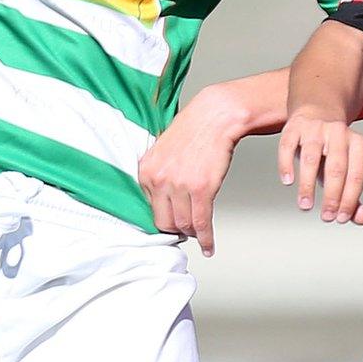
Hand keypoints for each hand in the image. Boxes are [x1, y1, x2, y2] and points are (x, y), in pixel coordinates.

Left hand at [140, 86, 250, 255]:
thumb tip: (164, 202)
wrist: (216, 116)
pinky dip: (206, 239)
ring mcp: (180, 185)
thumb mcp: (163, 152)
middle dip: (177, 229)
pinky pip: (201, 222)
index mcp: (146, 171)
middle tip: (187, 231)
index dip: (164, 220)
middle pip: (165, 222)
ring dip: (193, 233)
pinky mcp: (201, 189)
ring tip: (200, 236)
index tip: (172, 226)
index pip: (151, 210)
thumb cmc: (194, 131)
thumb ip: (159, 176)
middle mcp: (159, 179)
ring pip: (184, 224)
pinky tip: (208, 246)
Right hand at [277, 110, 362, 226]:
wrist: (317, 111)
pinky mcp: (294, 127)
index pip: (356, 175)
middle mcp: (338, 133)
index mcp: (357, 143)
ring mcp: (315, 128)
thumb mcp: (345, 169)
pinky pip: (287, 145)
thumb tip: (361, 218)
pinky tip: (288, 181)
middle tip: (326, 217)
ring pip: (311, 157)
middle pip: (337, 167)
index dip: (350, 199)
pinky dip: (287, 164)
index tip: (341, 218)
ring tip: (305, 206)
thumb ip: (353, 194)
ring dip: (308, 184)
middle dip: (332, 195)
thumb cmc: (332, 149)